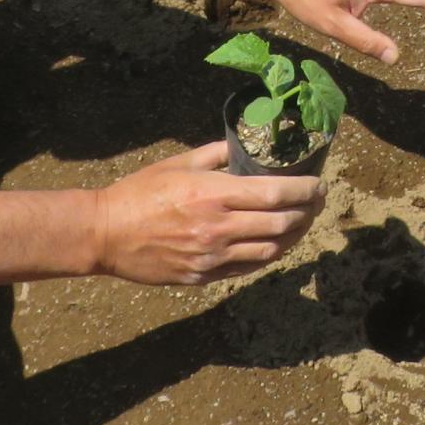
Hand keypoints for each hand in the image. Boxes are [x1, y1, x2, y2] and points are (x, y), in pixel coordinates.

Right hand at [87, 144, 320, 284]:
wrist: (105, 234)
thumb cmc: (139, 192)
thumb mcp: (179, 163)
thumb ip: (216, 155)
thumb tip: (244, 147)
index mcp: (213, 194)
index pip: (275, 194)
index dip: (305, 191)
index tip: (319, 185)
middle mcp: (218, 227)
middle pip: (281, 224)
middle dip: (308, 212)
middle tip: (318, 202)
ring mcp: (212, 256)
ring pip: (270, 251)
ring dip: (294, 236)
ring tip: (303, 222)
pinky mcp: (203, 276)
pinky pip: (248, 267)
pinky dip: (268, 254)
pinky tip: (275, 242)